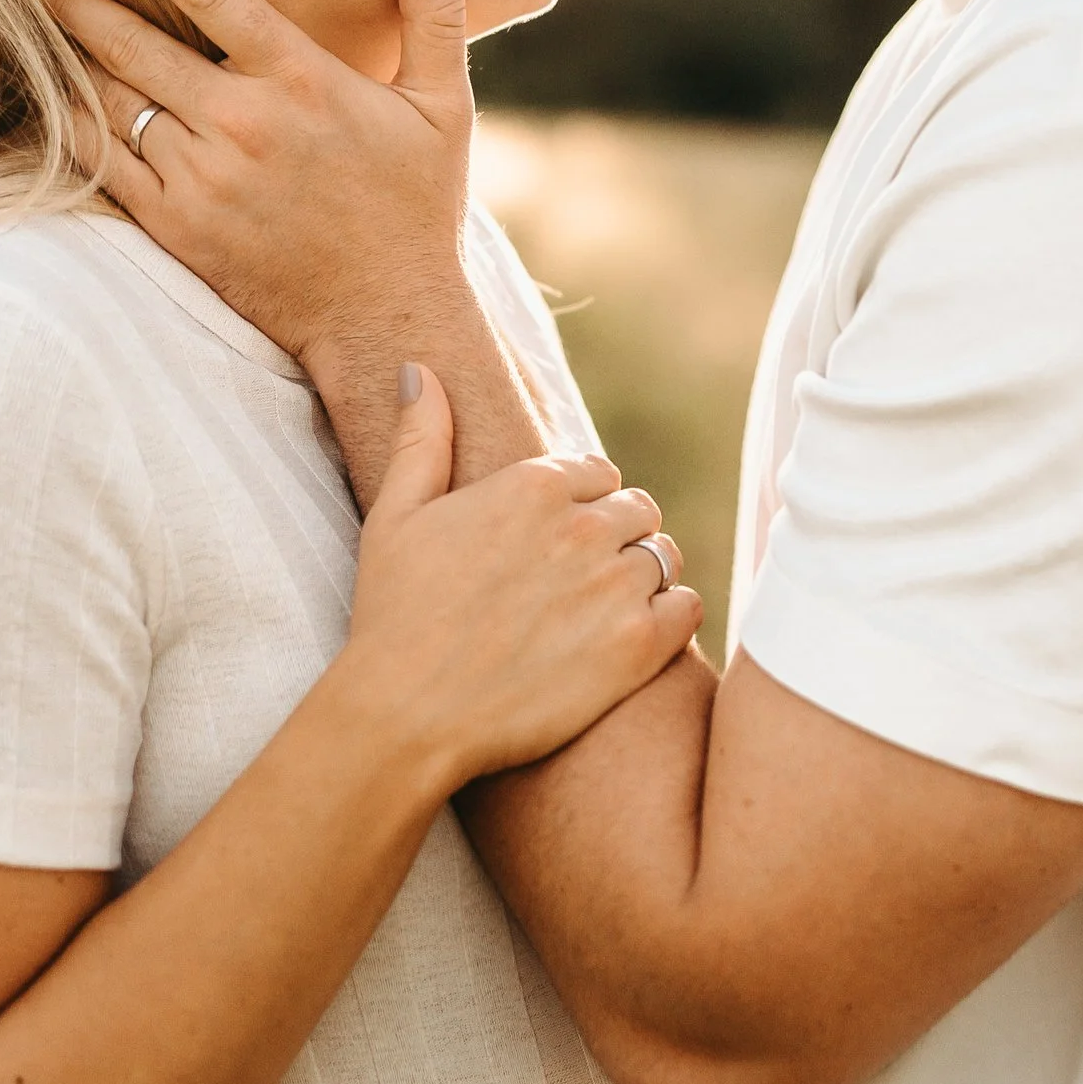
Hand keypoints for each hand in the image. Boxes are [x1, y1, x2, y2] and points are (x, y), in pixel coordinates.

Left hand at [39, 0, 470, 358]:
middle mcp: (242, 123)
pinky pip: (106, 165)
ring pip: (112, 101)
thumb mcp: (444, 110)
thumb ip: (435, 17)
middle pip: (135, 41)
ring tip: (25, 17)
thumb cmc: (416, 209)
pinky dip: (73, 125)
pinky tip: (47, 98)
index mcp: (301, 80)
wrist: (385, 318)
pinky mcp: (177, 226)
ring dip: (65, 56)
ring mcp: (203, 178)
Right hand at [338, 368, 703, 791]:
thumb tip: (419, 368)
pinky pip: (688, 607)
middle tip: (583, 581)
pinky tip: (635, 636)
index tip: (562, 538)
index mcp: (533, 485)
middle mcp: (583, 526)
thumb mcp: (396, 515)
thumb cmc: (394, 616)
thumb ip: (422, 437)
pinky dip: (671, 617)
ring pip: (666, 556)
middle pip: (638, 510)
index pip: (599, 472)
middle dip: (617, 537)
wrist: (406, 715)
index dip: (585, 502)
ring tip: (606, 610)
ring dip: (645, 576)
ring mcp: (614, 587)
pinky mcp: (638, 647)